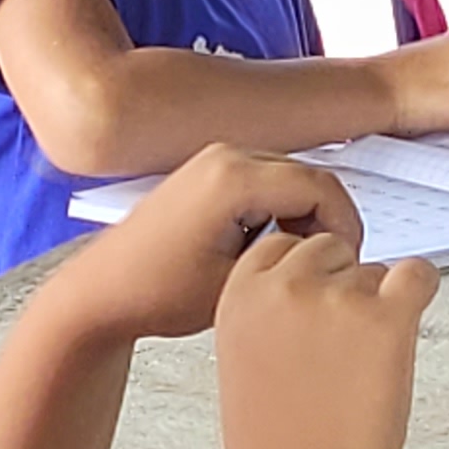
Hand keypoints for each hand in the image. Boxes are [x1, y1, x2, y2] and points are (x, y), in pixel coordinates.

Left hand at [47, 145, 361, 340]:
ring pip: (292, 178)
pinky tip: (265, 246)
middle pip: (312, 177)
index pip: (324, 187)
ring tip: (290, 261)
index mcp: (233, 177)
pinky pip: (267, 180)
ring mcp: (214, 159)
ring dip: (304, 216)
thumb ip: (299, 257)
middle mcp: (224, 155)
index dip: (345, 228)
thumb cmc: (155, 293)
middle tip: (323, 266)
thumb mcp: (241, 284)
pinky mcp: (207, 171)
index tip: (344, 262)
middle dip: (327, 222)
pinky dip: (280, 210)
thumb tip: (335, 250)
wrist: (102, 292)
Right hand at [215, 229, 437, 448]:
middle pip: (330, 249)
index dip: (305, 276)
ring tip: (363, 364)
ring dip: (377, 304)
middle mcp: (286, 287)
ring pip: (373, 269)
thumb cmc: (275, 448)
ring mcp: (339, 298)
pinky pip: (418, 274)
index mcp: (239, 295)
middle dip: (341, 286)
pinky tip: (406, 325)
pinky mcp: (387, 317)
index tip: (316, 303)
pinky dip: (420, 291)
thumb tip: (309, 293)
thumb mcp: (242, 364)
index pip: (280, 247)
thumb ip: (267, 316)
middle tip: (345, 343)